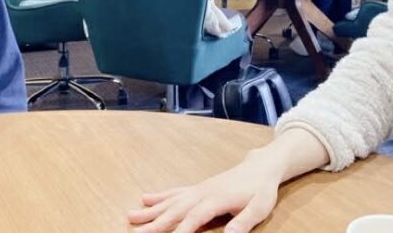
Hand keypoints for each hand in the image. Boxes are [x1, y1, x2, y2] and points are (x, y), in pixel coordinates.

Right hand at [128, 150, 282, 232]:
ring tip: (131, 216)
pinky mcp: (198, 188)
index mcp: (216, 200)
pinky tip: (146, 198)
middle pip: (176, 210)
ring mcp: (199, 189)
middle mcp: (203, 193)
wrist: (261, 166)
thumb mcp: (259, 207)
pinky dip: (160, 196)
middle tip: (137, 232)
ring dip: (151, 210)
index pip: (194, 220)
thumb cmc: (261, 189)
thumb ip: (243, 222)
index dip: (179, 232)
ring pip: (171, 201)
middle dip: (156, 223)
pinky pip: (175, 192)